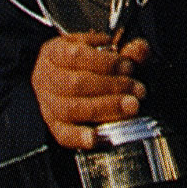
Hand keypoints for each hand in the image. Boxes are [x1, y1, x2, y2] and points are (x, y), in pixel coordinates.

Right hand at [31, 34, 149, 149]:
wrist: (72, 79)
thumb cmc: (92, 64)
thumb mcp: (107, 51)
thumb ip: (126, 51)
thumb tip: (141, 48)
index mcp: (54, 52)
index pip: (75, 55)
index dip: (105, 62)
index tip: (129, 67)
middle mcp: (45, 77)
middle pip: (75, 84)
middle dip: (111, 87)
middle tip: (139, 90)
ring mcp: (47, 103)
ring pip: (70, 109)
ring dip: (105, 108)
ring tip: (132, 107)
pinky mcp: (54, 125)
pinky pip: (63, 134)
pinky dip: (79, 137)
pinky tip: (95, 138)